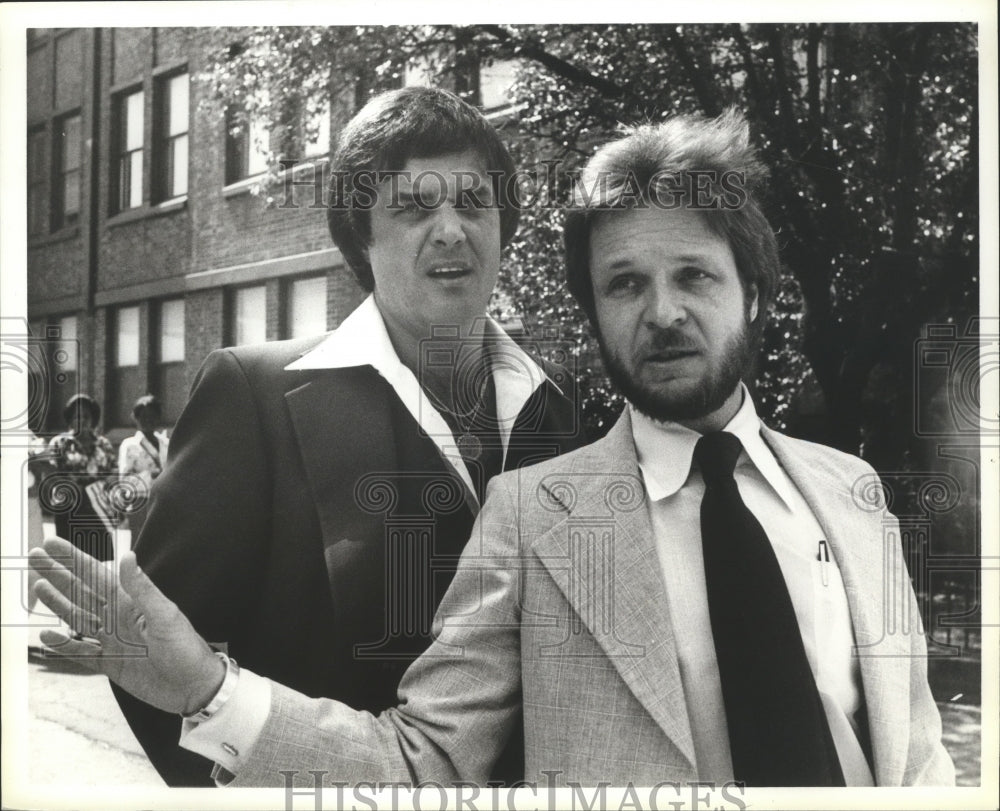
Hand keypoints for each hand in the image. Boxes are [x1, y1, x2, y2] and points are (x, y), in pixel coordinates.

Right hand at [29, 537, 225, 715]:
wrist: (193, 687)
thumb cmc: (186, 648)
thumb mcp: (165, 616)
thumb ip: (143, 589)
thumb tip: (127, 556)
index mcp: (131, 602)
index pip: (96, 575)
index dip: (74, 559)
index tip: (53, 544)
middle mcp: (118, 618)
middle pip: (81, 592)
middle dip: (58, 574)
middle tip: (35, 556)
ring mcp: (112, 640)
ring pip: (77, 618)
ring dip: (58, 603)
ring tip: (38, 586)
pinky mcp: (110, 664)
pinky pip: (80, 652)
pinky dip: (64, 645)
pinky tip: (47, 636)